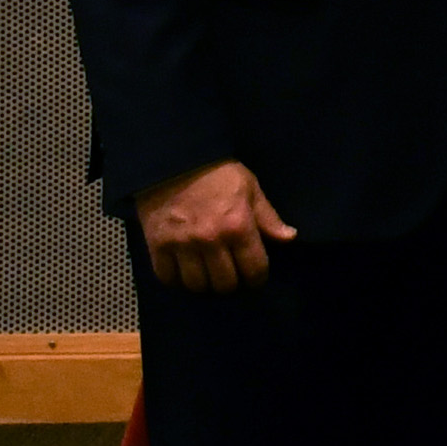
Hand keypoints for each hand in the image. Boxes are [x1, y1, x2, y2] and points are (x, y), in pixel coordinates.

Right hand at [136, 159, 293, 292]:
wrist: (174, 160)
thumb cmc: (217, 173)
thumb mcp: (250, 188)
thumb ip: (267, 217)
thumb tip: (289, 238)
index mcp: (238, 226)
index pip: (254, 270)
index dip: (257, 279)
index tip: (254, 278)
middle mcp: (210, 240)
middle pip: (225, 284)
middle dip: (232, 282)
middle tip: (230, 274)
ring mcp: (182, 246)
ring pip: (197, 285)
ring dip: (204, 283)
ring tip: (207, 274)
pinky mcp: (157, 247)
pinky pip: (168, 279)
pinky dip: (177, 280)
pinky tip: (184, 271)